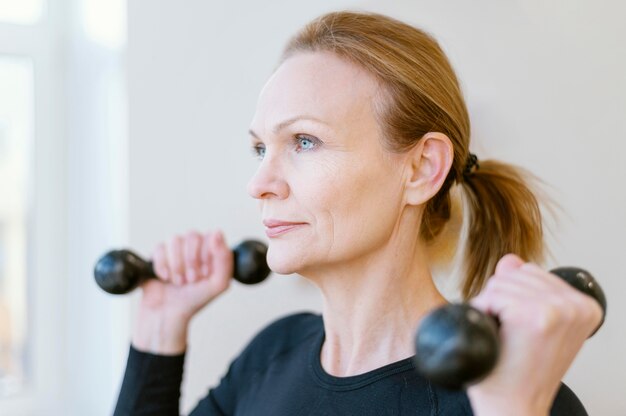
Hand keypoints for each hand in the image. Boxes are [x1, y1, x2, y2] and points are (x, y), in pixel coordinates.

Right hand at [141, 230, 232, 322]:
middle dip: (191, 261)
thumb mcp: (219, 283)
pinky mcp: (158, 255)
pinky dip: (162, 265)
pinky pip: (159, 248)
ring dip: (177, 265)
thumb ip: (224, 258)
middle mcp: (193, 248)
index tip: (205, 273)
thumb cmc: (194, 300)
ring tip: (179, 282)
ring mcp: (175, 250)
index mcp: (210, 252)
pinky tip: (165, 278)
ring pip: (175, 240)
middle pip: (192, 235)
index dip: (207, 254)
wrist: (169, 315)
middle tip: (191, 279)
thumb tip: (217, 233)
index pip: (211, 236)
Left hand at [466, 254, 602, 415]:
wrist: (515, 406)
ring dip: (490, 307)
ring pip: (500, 282)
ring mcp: (557, 309)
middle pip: (514, 274)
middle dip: (499, 300)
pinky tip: (495, 335)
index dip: (513, 297)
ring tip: (503, 337)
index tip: (521, 329)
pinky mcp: (534, 315)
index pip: (530, 271)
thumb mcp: (532, 325)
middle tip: (509, 336)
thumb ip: (523, 287)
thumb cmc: (520, 371)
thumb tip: (511, 260)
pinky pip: (492, 294)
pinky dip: (482, 311)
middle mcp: (577, 305)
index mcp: (585, 306)